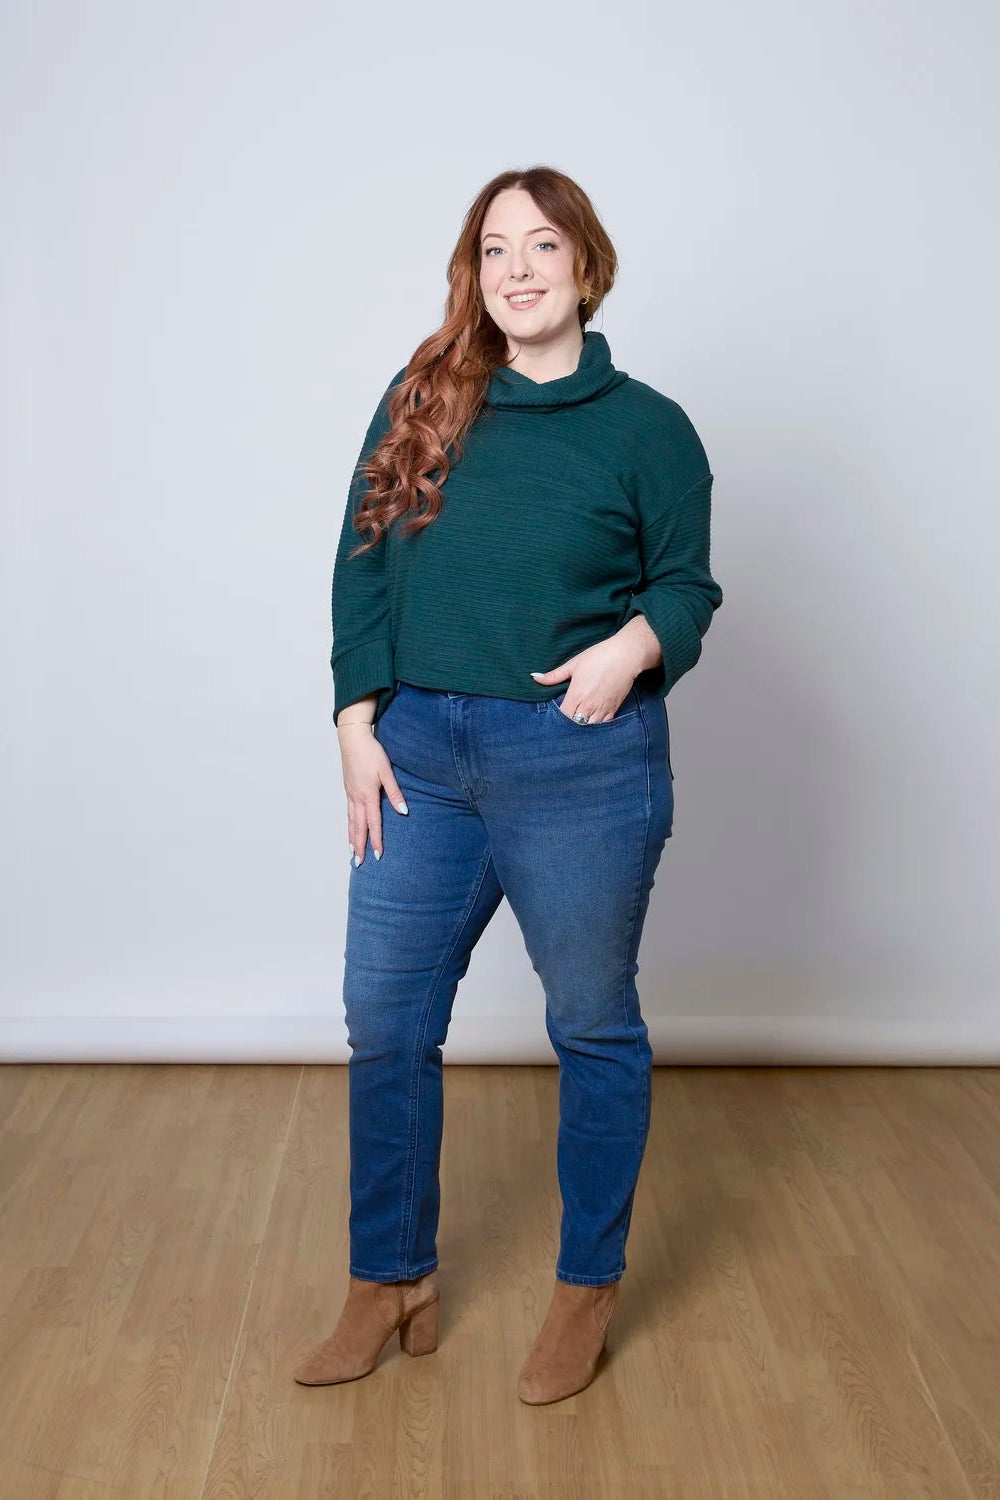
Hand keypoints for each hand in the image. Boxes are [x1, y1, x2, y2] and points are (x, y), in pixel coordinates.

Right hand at [337, 721, 408, 863]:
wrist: (352, 738)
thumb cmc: (372, 753)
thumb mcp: (387, 772)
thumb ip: (395, 793)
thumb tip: (404, 812)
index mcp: (368, 795)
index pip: (373, 823)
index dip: (376, 840)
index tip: (378, 855)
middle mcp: (357, 798)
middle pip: (358, 827)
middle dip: (359, 846)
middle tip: (359, 863)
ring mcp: (350, 794)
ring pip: (351, 821)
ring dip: (352, 838)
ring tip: (352, 853)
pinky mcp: (348, 789)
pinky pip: (348, 813)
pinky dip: (349, 825)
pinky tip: (350, 829)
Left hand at [530, 635, 638, 722]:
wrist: (626, 656)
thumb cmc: (599, 657)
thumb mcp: (574, 663)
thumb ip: (554, 675)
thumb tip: (535, 677)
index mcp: (576, 695)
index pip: (562, 716)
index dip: (557, 720)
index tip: (553, 718)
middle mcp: (588, 705)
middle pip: (574, 725)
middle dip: (568, 726)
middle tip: (563, 725)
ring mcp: (602, 709)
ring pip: (589, 728)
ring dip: (582, 727)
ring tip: (577, 725)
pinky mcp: (613, 709)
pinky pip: (603, 725)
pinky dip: (596, 727)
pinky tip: (591, 724)